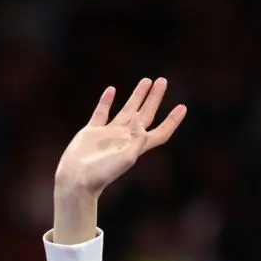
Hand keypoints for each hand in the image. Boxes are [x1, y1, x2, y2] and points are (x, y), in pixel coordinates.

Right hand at [55, 78, 186, 195]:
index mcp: (137, 146)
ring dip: (137, 95)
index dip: (172, 120)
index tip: (183, 106)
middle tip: (162, 81)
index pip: (161, 131)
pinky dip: (106, 101)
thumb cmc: (103, 173)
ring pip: (127, 109)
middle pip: (146, 114)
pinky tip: (112, 90)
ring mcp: (109, 134)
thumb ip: (137, 137)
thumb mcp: (127, 157)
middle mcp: (126, 138)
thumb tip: (139, 116)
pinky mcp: (92, 132)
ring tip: (146, 80)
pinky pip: (101, 112)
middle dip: (154, 98)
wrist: (77, 179)